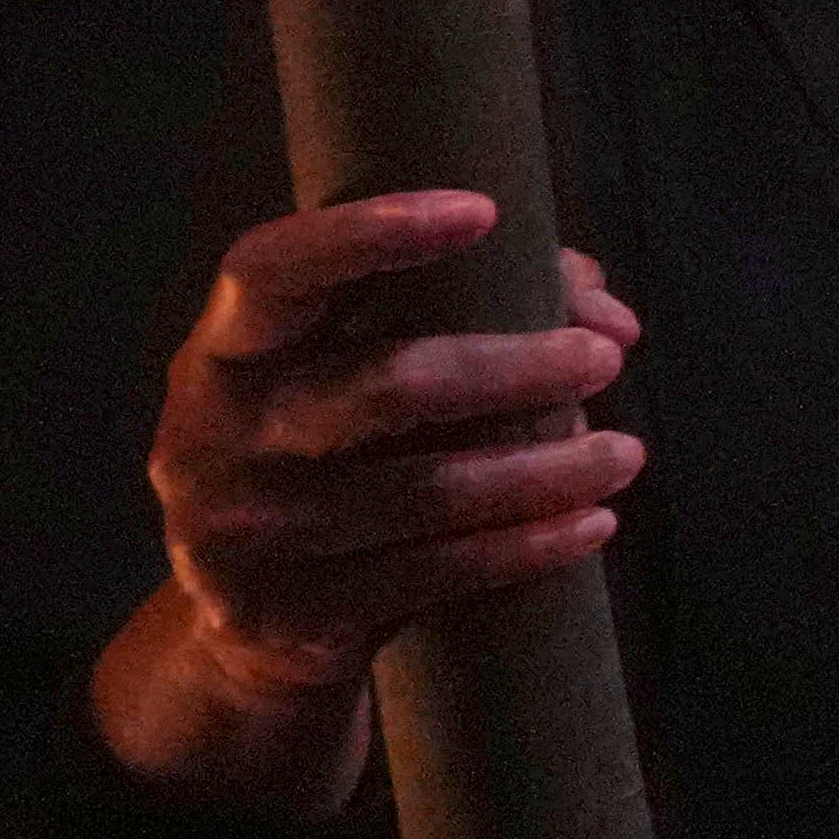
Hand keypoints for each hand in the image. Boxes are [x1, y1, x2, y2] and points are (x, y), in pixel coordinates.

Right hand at [87, 197, 648, 825]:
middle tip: (605, 359)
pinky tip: (592, 524)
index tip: (483, 212)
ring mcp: (240, 533)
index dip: (370, 233)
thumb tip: (608, 312)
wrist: (246, 626)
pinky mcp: (286, 613)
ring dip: (545, 470)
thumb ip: (471, 310)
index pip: (273, 270)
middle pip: (387, 384)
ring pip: (428, 491)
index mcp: (223, 352)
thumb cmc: (331, 456)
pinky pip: (432, 574)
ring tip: (626, 454)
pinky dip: (525, 547)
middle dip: (515, 367)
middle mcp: (212, 436)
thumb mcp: (355, 374)